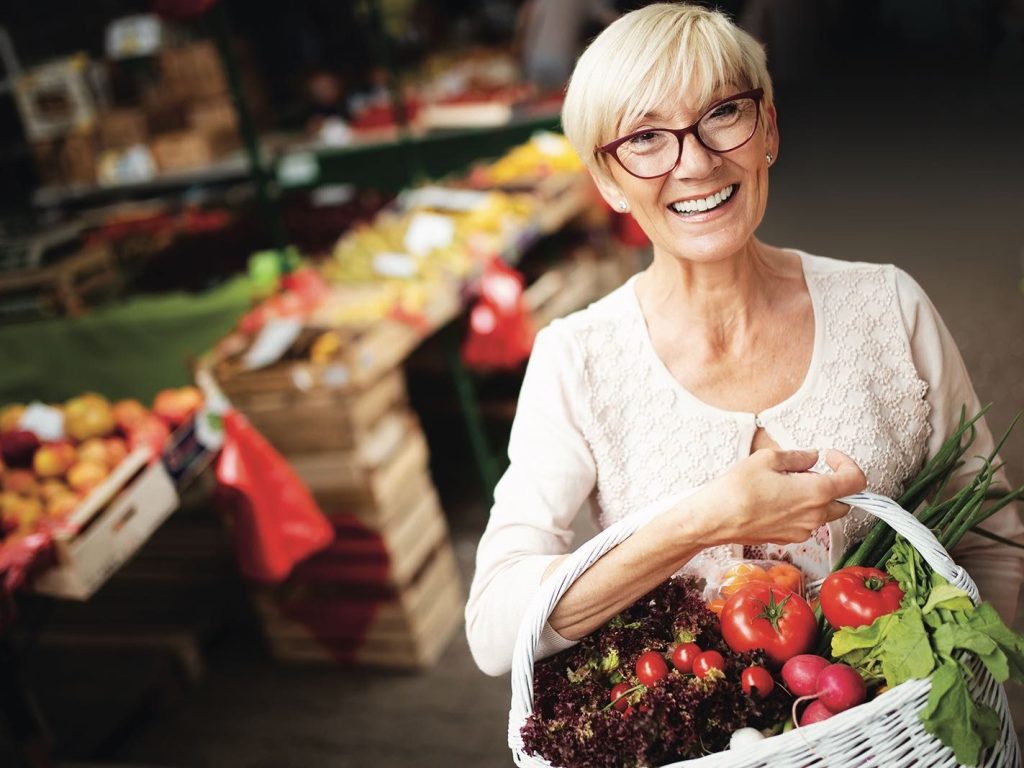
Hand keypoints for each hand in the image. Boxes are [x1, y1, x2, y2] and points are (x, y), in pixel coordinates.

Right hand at [689, 448, 866, 546]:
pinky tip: (778, 499)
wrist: (714, 520)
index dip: (847, 464)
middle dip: (835, 484)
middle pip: (844, 501)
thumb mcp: (767, 459)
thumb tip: (811, 457)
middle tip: (812, 470)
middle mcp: (814, 516)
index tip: (831, 456)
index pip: (855, 481)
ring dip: (817, 498)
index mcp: (815, 493)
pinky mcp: (789, 538)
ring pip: (825, 513)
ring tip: (789, 484)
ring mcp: (802, 531)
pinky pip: (807, 523)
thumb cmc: (737, 490)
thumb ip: (798, 457)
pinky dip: (802, 510)